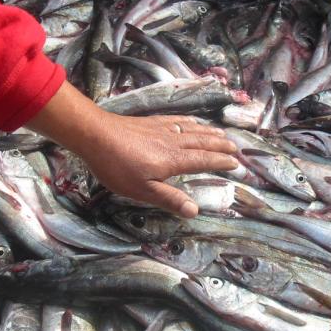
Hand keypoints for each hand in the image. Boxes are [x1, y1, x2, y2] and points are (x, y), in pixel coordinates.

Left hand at [26, 81, 238, 216]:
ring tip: (221, 134)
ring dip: (208, 133)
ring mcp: (161, 130)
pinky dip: (189, 122)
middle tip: (235, 147)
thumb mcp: (142, 190)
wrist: (95, 135)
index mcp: (173, 160)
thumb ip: (169, 198)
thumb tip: (195, 210)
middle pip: (202, 142)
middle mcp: (172, 142)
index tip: (236, 163)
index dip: (220, 162)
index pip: (203, 161)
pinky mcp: (150, 123)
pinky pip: (176, 121)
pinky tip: (191, 121)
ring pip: (191, 130)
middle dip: (220, 145)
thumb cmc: (117, 167)